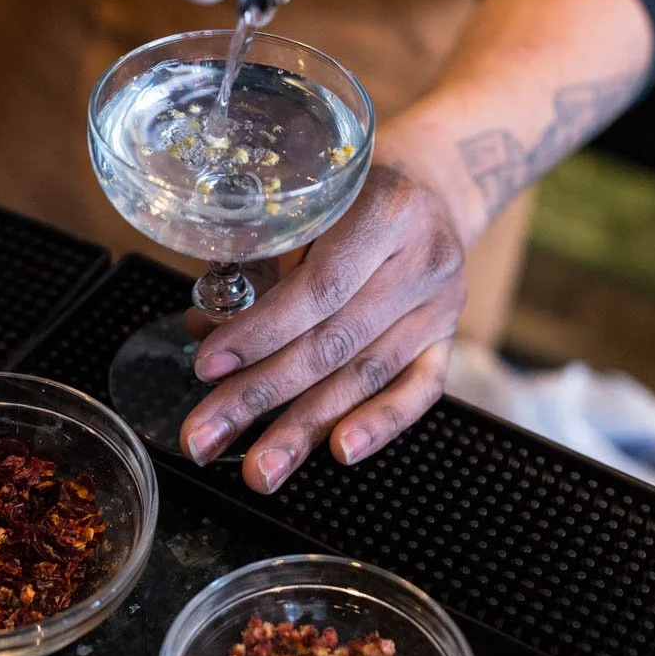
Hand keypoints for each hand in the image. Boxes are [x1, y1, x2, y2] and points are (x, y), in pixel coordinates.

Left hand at [179, 163, 466, 492]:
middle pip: (336, 341)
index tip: (208, 367)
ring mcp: (442, 304)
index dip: (261, 332)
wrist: (429, 186)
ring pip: (368, 374)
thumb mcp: (311, 201)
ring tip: (260, 468)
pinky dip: (380, 423)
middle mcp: (423, 259)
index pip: (320, 287)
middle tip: (206, 437)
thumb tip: (204, 328)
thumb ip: (262, 259)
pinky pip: (420, 390)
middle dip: (263, 395)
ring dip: (305, 426)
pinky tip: (340, 452)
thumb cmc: (352, 193)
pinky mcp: (450, 338)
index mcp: (386, 210)